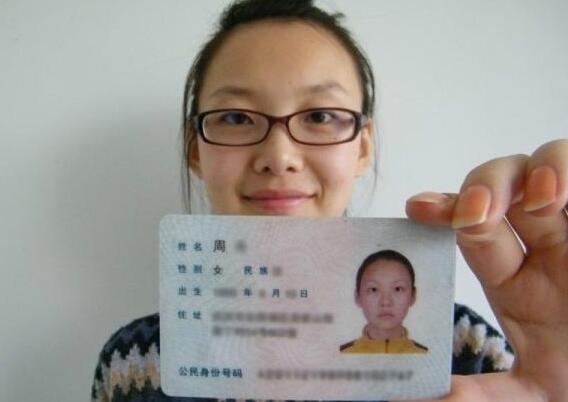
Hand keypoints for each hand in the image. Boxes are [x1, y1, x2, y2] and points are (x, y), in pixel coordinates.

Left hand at [405, 139, 567, 401]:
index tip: (417, 208)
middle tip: (475, 214)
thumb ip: (484, 396)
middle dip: (482, 188)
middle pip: (497, 186)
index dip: (441, 211)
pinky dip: (566, 167)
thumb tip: (421, 399)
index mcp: (514, 277)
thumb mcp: (536, 394)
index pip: (469, 229)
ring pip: (545, 163)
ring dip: (535, 171)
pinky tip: (561, 196)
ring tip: (541, 200)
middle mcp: (543, 242)